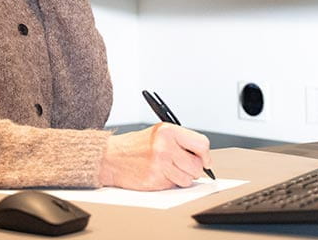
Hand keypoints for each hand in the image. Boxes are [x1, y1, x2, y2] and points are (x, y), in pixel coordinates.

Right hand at [98, 123, 212, 189]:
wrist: (111, 157)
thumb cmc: (136, 145)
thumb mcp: (159, 133)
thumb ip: (181, 141)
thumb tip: (204, 156)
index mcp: (168, 131)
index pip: (201, 144)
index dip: (206, 155)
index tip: (205, 160)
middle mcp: (165, 146)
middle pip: (197, 165)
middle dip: (193, 169)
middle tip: (182, 165)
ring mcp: (159, 164)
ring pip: (188, 179)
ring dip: (181, 177)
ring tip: (167, 168)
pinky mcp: (154, 180)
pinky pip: (174, 186)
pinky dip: (169, 182)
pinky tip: (158, 174)